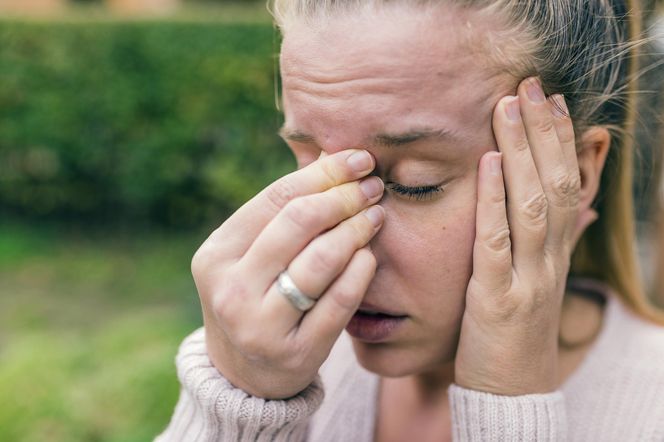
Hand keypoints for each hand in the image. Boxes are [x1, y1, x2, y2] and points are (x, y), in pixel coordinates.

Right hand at [192, 149, 384, 398]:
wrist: (244, 375)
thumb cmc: (253, 298)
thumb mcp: (249, 256)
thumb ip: (282, 213)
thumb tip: (333, 157)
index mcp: (216, 255)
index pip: (275, 198)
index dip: (323, 173)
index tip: (358, 158)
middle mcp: (232, 290)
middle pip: (299, 222)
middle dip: (343, 196)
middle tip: (372, 186)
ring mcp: (262, 325)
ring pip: (322, 260)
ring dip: (357, 229)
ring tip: (376, 214)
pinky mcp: (297, 353)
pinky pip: (340, 300)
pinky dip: (362, 270)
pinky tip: (370, 254)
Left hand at [454, 77, 596, 394]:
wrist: (514, 393)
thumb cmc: (514, 334)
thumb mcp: (534, 282)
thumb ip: (541, 243)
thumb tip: (551, 205)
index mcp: (556, 254)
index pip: (567, 186)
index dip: (561, 142)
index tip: (550, 102)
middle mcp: (550, 260)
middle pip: (554, 184)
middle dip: (541, 132)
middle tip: (529, 87)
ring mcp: (528, 278)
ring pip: (532, 203)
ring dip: (521, 152)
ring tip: (508, 108)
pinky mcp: (498, 298)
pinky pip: (497, 242)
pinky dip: (494, 200)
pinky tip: (487, 164)